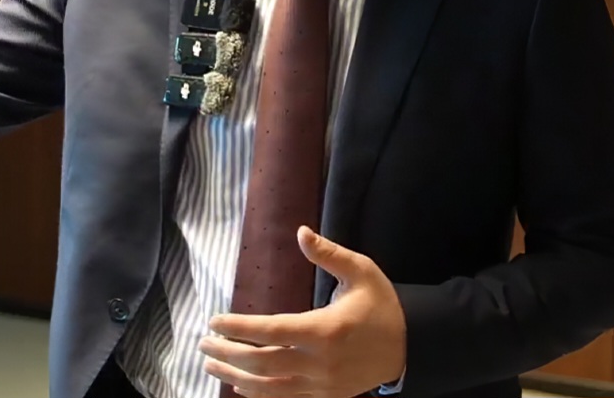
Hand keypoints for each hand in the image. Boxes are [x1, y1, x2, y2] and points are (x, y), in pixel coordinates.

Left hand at [201, 226, 406, 397]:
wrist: (409, 347)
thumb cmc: (381, 305)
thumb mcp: (361, 271)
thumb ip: (329, 254)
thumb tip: (301, 232)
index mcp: (325, 329)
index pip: (270, 331)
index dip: (238, 328)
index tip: (214, 320)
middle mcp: (319, 362)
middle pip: (262, 363)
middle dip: (227, 353)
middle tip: (203, 342)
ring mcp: (322, 385)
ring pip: (268, 388)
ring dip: (235, 376)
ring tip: (211, 364)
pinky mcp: (326, 397)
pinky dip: (258, 396)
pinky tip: (240, 386)